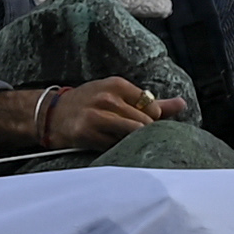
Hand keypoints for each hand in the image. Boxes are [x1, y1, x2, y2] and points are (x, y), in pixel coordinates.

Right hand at [33, 77, 176, 150]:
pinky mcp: (87, 132)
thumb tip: (182, 104)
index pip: (152, 107)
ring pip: (131, 134)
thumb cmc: (90, 104)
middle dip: (142, 133)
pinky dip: (116, 148)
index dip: (150, 120)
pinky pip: (114, 145)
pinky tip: (107, 144)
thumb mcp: (118, 95)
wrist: (51, 114)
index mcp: (117, 84)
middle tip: (131, 135)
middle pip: (144, 123)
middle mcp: (107, 97)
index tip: (140, 123)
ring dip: (131, 141)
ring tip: (121, 139)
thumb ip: (152, 102)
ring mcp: (96, 115)